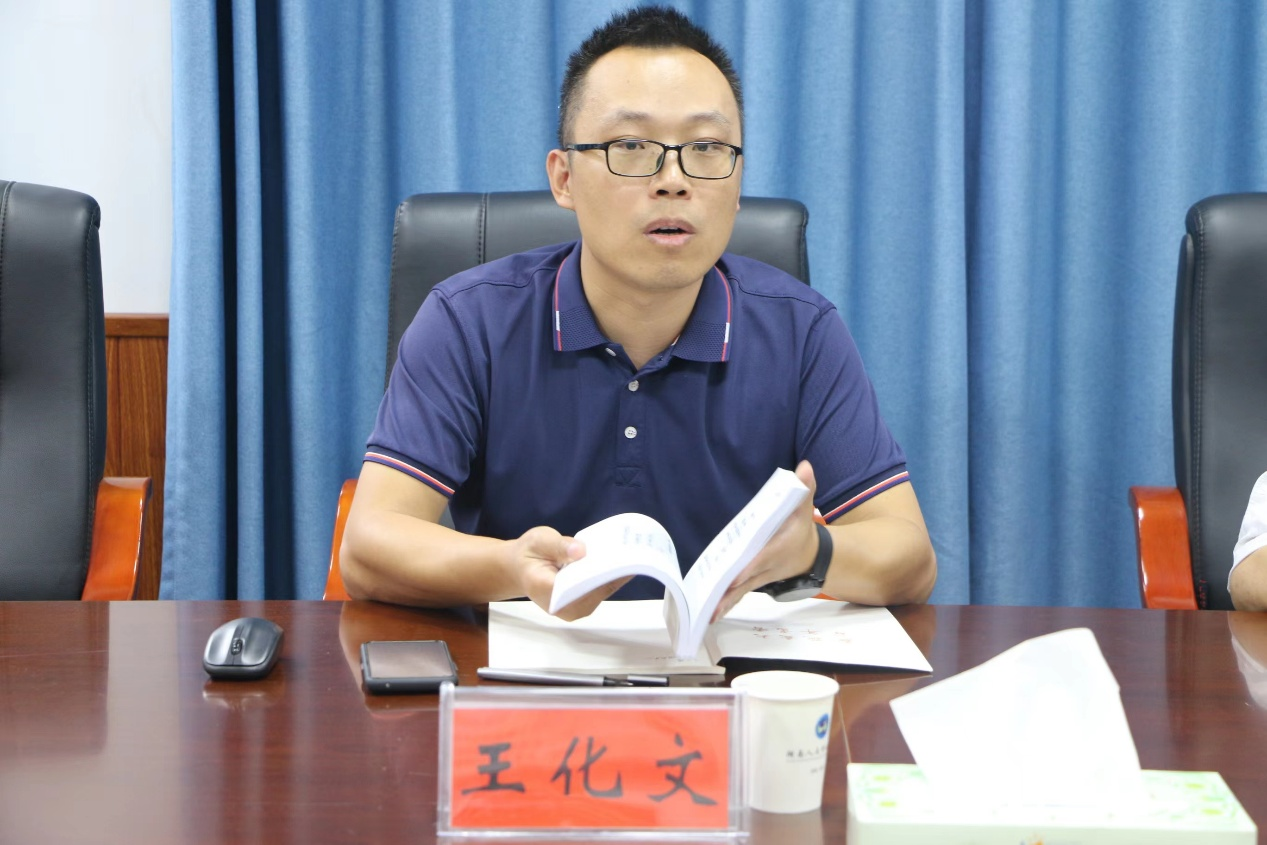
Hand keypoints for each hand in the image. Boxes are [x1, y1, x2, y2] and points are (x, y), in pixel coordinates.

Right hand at [512, 526, 630, 620]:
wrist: (521, 568)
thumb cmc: (528, 554)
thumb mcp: (538, 541)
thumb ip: (558, 546)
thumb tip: (581, 551)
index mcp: (546, 590)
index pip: (579, 585)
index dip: (599, 574)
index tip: (618, 559)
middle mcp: (563, 606)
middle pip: (594, 591)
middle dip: (613, 572)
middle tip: (633, 552)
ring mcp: (574, 609)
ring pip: (601, 592)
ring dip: (616, 575)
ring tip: (632, 554)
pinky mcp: (582, 604)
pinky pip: (600, 591)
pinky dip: (611, 577)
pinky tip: (622, 561)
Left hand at [711, 460, 820, 622]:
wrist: (810, 556)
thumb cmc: (802, 530)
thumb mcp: (804, 507)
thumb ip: (804, 488)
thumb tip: (804, 466)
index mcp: (776, 549)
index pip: (760, 559)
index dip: (747, 568)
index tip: (734, 577)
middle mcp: (766, 567)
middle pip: (745, 581)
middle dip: (729, 592)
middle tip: (712, 605)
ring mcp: (759, 577)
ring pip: (740, 592)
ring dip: (725, 603)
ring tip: (707, 616)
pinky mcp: (752, 581)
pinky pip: (737, 594)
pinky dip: (726, 602)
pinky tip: (710, 614)